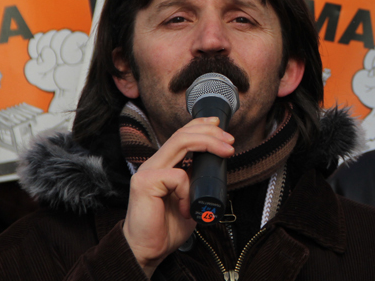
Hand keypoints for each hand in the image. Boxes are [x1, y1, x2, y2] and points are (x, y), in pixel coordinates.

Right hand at [122, 117, 234, 277]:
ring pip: (180, 143)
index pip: (180, 135)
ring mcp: (147, 172)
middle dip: (210, 132)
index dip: (199, 125)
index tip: (218, 124)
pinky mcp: (145, 183)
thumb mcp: (190, 198)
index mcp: (163, 165)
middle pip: (182, 134)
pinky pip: (178, 176)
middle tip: (229, 141)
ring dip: (208, 145)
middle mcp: (154, 164)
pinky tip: (185, 207)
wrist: (148, 251)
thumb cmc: (166, 227)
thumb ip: (196, 181)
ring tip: (225, 153)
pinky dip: (188, 191)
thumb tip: (216, 166)